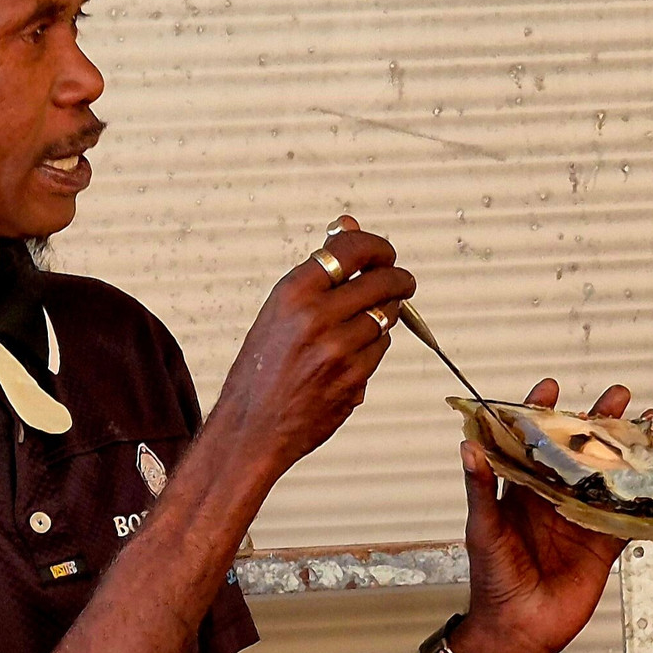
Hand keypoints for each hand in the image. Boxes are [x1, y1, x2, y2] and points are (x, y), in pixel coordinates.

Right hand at [210, 215, 414, 469]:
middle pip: (381, 281)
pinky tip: (352, 353)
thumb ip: (318, 269)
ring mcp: (338, 349)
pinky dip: (374, 346)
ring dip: (384, 315)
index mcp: (292, 293)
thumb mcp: (279, 310)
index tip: (384, 254)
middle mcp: (316, 317)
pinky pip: (381, 348)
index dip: (377, 246)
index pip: (351, 249)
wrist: (251, 428)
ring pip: (386, 316)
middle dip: (398, 279)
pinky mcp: (355, 378)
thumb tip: (345, 225)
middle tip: (401, 281)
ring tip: (365, 322)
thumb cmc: (260, 369)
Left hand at [450, 378, 630, 652]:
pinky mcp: (601, 543)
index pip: (529, 442)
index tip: (551, 388)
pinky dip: (644, 498)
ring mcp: (577, 518)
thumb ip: (480, 488)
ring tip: (647, 424)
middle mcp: (550, 497)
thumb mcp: (482, 528)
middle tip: (616, 396)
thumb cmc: (490, 578)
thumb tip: (468, 448)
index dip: (539, 414)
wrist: (516, 627)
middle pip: (576, 452)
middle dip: (596, 422)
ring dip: (626, 453)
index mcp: (518, 488)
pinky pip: (626, 516)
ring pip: (606, 477)